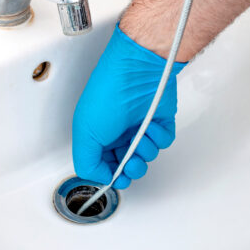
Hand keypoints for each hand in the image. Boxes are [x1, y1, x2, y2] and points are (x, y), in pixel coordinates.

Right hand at [72, 24, 185, 188]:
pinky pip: (164, 142)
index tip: (115, 177)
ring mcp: (140, 127)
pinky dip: (159, 139)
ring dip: (145, 152)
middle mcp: (119, 132)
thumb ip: (87, 163)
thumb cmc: (108, 94)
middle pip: (128, 166)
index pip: (104, 166)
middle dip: (130, 169)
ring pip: (147, 156)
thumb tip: (101, 178)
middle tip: (130, 163)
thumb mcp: (85, 132)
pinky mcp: (160, 121)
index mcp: (98, 135)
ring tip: (140, 138)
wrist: (137, 71)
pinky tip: (151, 127)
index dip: (111, 175)